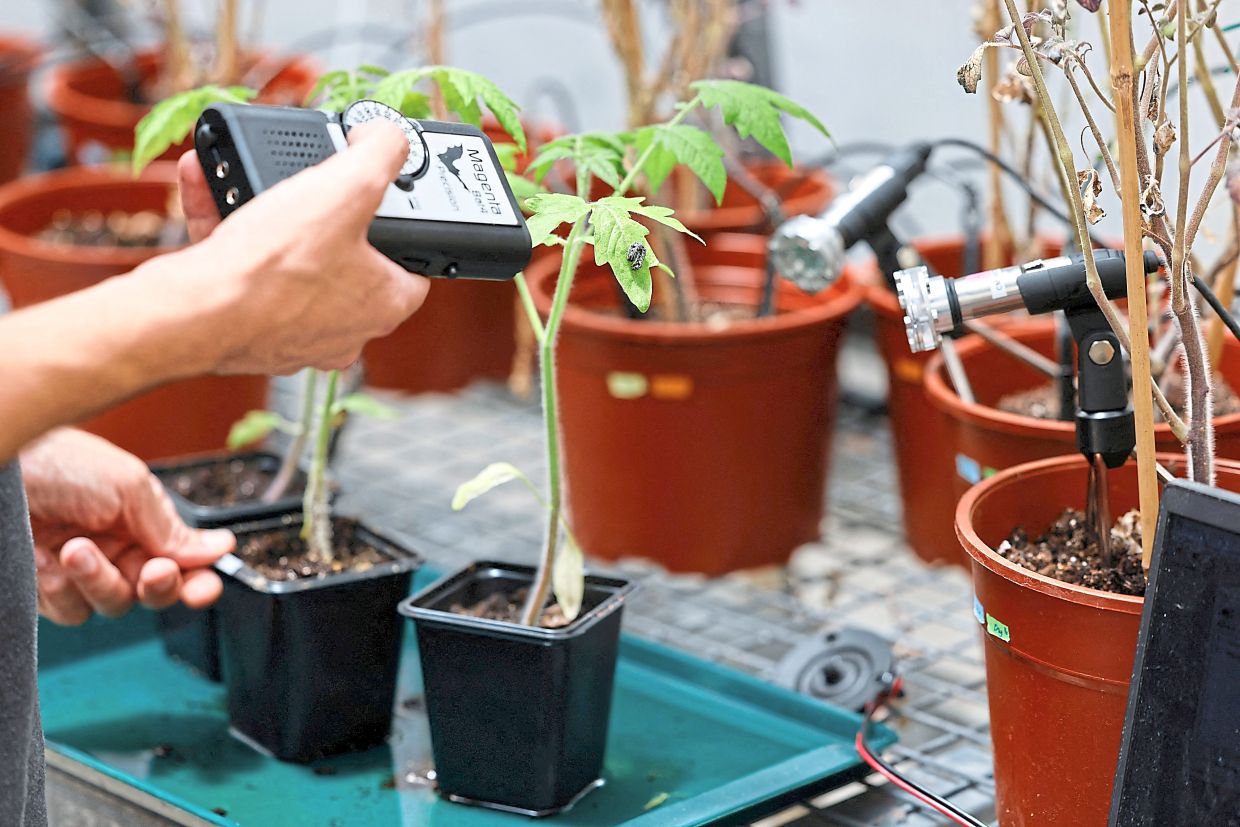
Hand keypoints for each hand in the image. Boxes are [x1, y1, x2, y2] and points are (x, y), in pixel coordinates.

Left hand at [21, 429, 234, 625]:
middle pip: (155, 592)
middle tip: (154, 570)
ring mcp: (82, 571)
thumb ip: (171, 527)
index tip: (203, 589)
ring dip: (100, 581)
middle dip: (159, 585)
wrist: (3, 466)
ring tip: (76, 548)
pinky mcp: (47, 588)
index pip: (184, 562)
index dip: (199, 580)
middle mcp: (116, 548)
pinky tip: (47, 558)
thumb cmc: (59, 461)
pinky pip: (72, 611)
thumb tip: (219, 548)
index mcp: (143, 521)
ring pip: (114, 604)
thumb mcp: (128, 485)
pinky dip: (64, 590)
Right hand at [175, 121, 429, 374]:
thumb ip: (380, 152)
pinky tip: (204, 182)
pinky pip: (242, 268)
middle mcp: (345, 328)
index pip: (413, 266)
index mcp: (383, 304)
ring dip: (265, 211)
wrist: (195, 313)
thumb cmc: (278, 266)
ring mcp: (294, 332)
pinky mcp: (247, 329)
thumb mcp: (348, 186)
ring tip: (247, 170)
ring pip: (287, 260)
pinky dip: (225, 225)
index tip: (386, 200)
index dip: (405, 228)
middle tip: (309, 183)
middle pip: (347, 258)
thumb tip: (389, 135)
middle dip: (322, 212)